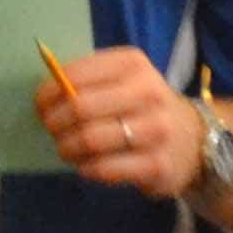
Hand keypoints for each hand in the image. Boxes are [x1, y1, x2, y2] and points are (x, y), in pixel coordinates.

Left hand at [37, 45, 206, 197]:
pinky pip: (104, 168)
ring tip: (66, 149)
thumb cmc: (141, 106)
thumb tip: (44, 97)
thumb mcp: (120, 80)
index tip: (41, 106)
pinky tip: (86, 165)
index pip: (75, 74)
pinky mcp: (157, 164)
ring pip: (90, 140)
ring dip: (67, 147)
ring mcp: (156, 129)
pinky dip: (86, 168)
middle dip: (55, 122)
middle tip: (52, 130)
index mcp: (133, 64)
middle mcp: (148, 92)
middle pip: (80, 107)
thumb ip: (85, 82)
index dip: (48, 93)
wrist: (190, 139)